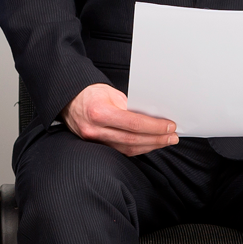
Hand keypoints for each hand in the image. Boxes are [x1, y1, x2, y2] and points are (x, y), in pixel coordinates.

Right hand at [63, 83, 177, 155]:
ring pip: (127, 148)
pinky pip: (121, 150)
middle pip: (132, 139)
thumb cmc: (91, 94)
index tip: (169, 126)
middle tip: (173, 137)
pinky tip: (149, 144)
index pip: (133, 123)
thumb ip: (131, 106)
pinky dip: (138, 148)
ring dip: (150, 146)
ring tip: (165, 141)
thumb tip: (154, 117)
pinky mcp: (95, 146)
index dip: (154, 127)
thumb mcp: (111, 93)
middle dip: (156, 139)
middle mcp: (94, 129)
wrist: (70, 101)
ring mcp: (93, 141)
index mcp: (98, 112)